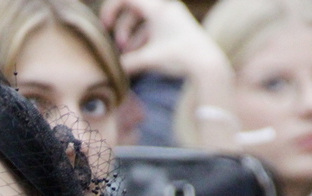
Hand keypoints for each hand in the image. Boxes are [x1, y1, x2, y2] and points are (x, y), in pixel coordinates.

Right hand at [98, 0, 229, 78]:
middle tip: (119, 45)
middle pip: (133, 9)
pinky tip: (138, 56)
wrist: (206, 64)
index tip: (105, 27)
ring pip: (142, 20)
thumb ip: (127, 63)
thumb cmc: (180, 57)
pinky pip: (152, 28)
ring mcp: (170, 18)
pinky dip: (142, 39)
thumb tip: (109, 71)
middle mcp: (164, 9)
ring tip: (127, 53)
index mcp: (158, 9)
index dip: (111, 9)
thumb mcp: (149, 59)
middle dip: (122, 27)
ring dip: (131, 35)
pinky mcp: (174, 28)